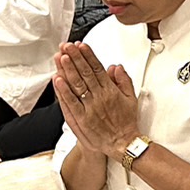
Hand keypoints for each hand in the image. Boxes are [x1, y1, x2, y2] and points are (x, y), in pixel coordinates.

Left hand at [52, 42, 140, 159]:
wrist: (122, 143)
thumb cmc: (126, 123)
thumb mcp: (131, 99)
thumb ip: (124, 81)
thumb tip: (116, 67)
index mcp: (111, 91)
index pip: (97, 69)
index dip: (88, 56)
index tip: (81, 45)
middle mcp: (99, 98)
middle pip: (85, 73)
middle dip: (75, 58)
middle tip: (67, 46)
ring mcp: (89, 108)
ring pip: (76, 85)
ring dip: (68, 70)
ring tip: (61, 57)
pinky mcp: (80, 119)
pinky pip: (70, 103)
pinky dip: (63, 91)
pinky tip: (58, 80)